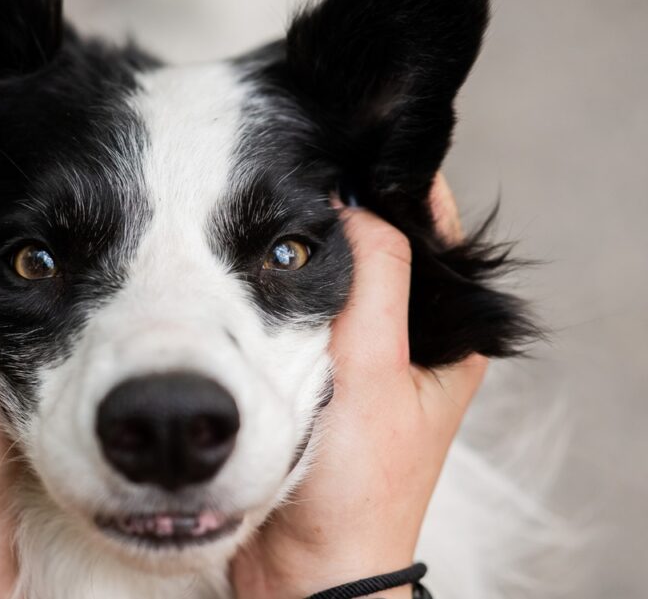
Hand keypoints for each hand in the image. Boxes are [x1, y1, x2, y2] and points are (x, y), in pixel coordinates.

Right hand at [231, 174, 486, 598]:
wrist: (310, 564)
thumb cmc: (357, 484)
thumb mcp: (373, 372)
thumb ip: (371, 284)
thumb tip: (354, 206)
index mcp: (450, 338)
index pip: (435, 233)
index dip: (401, 184)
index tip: (351, 144)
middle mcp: (411, 341)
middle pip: (385, 247)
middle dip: (347, 208)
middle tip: (295, 163)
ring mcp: (363, 357)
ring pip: (339, 277)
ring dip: (309, 247)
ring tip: (267, 202)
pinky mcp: (320, 374)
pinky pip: (303, 310)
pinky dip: (283, 285)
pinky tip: (251, 262)